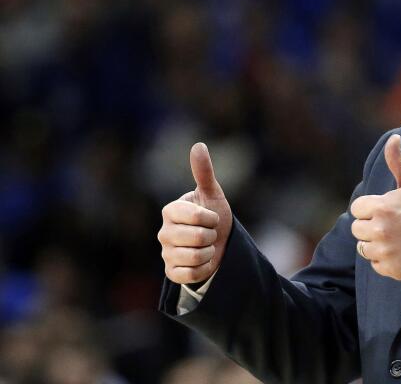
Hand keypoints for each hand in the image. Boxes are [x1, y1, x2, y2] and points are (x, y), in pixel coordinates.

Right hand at [158, 143, 232, 284]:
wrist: (219, 244)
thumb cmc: (213, 215)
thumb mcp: (212, 194)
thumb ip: (204, 172)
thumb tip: (198, 145)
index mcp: (170, 211)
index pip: (196, 217)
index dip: (211, 218)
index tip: (212, 217)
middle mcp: (163, 232)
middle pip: (198, 238)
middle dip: (212, 236)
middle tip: (210, 233)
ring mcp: (166, 253)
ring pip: (195, 257)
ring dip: (210, 252)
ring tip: (207, 247)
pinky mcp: (171, 273)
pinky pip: (191, 274)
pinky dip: (204, 268)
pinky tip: (202, 262)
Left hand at [350, 134, 400, 280]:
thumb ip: (398, 162)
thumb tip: (394, 137)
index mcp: (382, 207)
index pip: (357, 208)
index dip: (370, 209)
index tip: (387, 210)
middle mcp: (380, 229)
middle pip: (357, 229)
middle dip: (371, 227)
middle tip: (393, 226)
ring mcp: (384, 250)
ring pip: (363, 247)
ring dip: (376, 244)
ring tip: (397, 239)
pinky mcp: (388, 268)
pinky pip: (374, 264)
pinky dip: (385, 260)